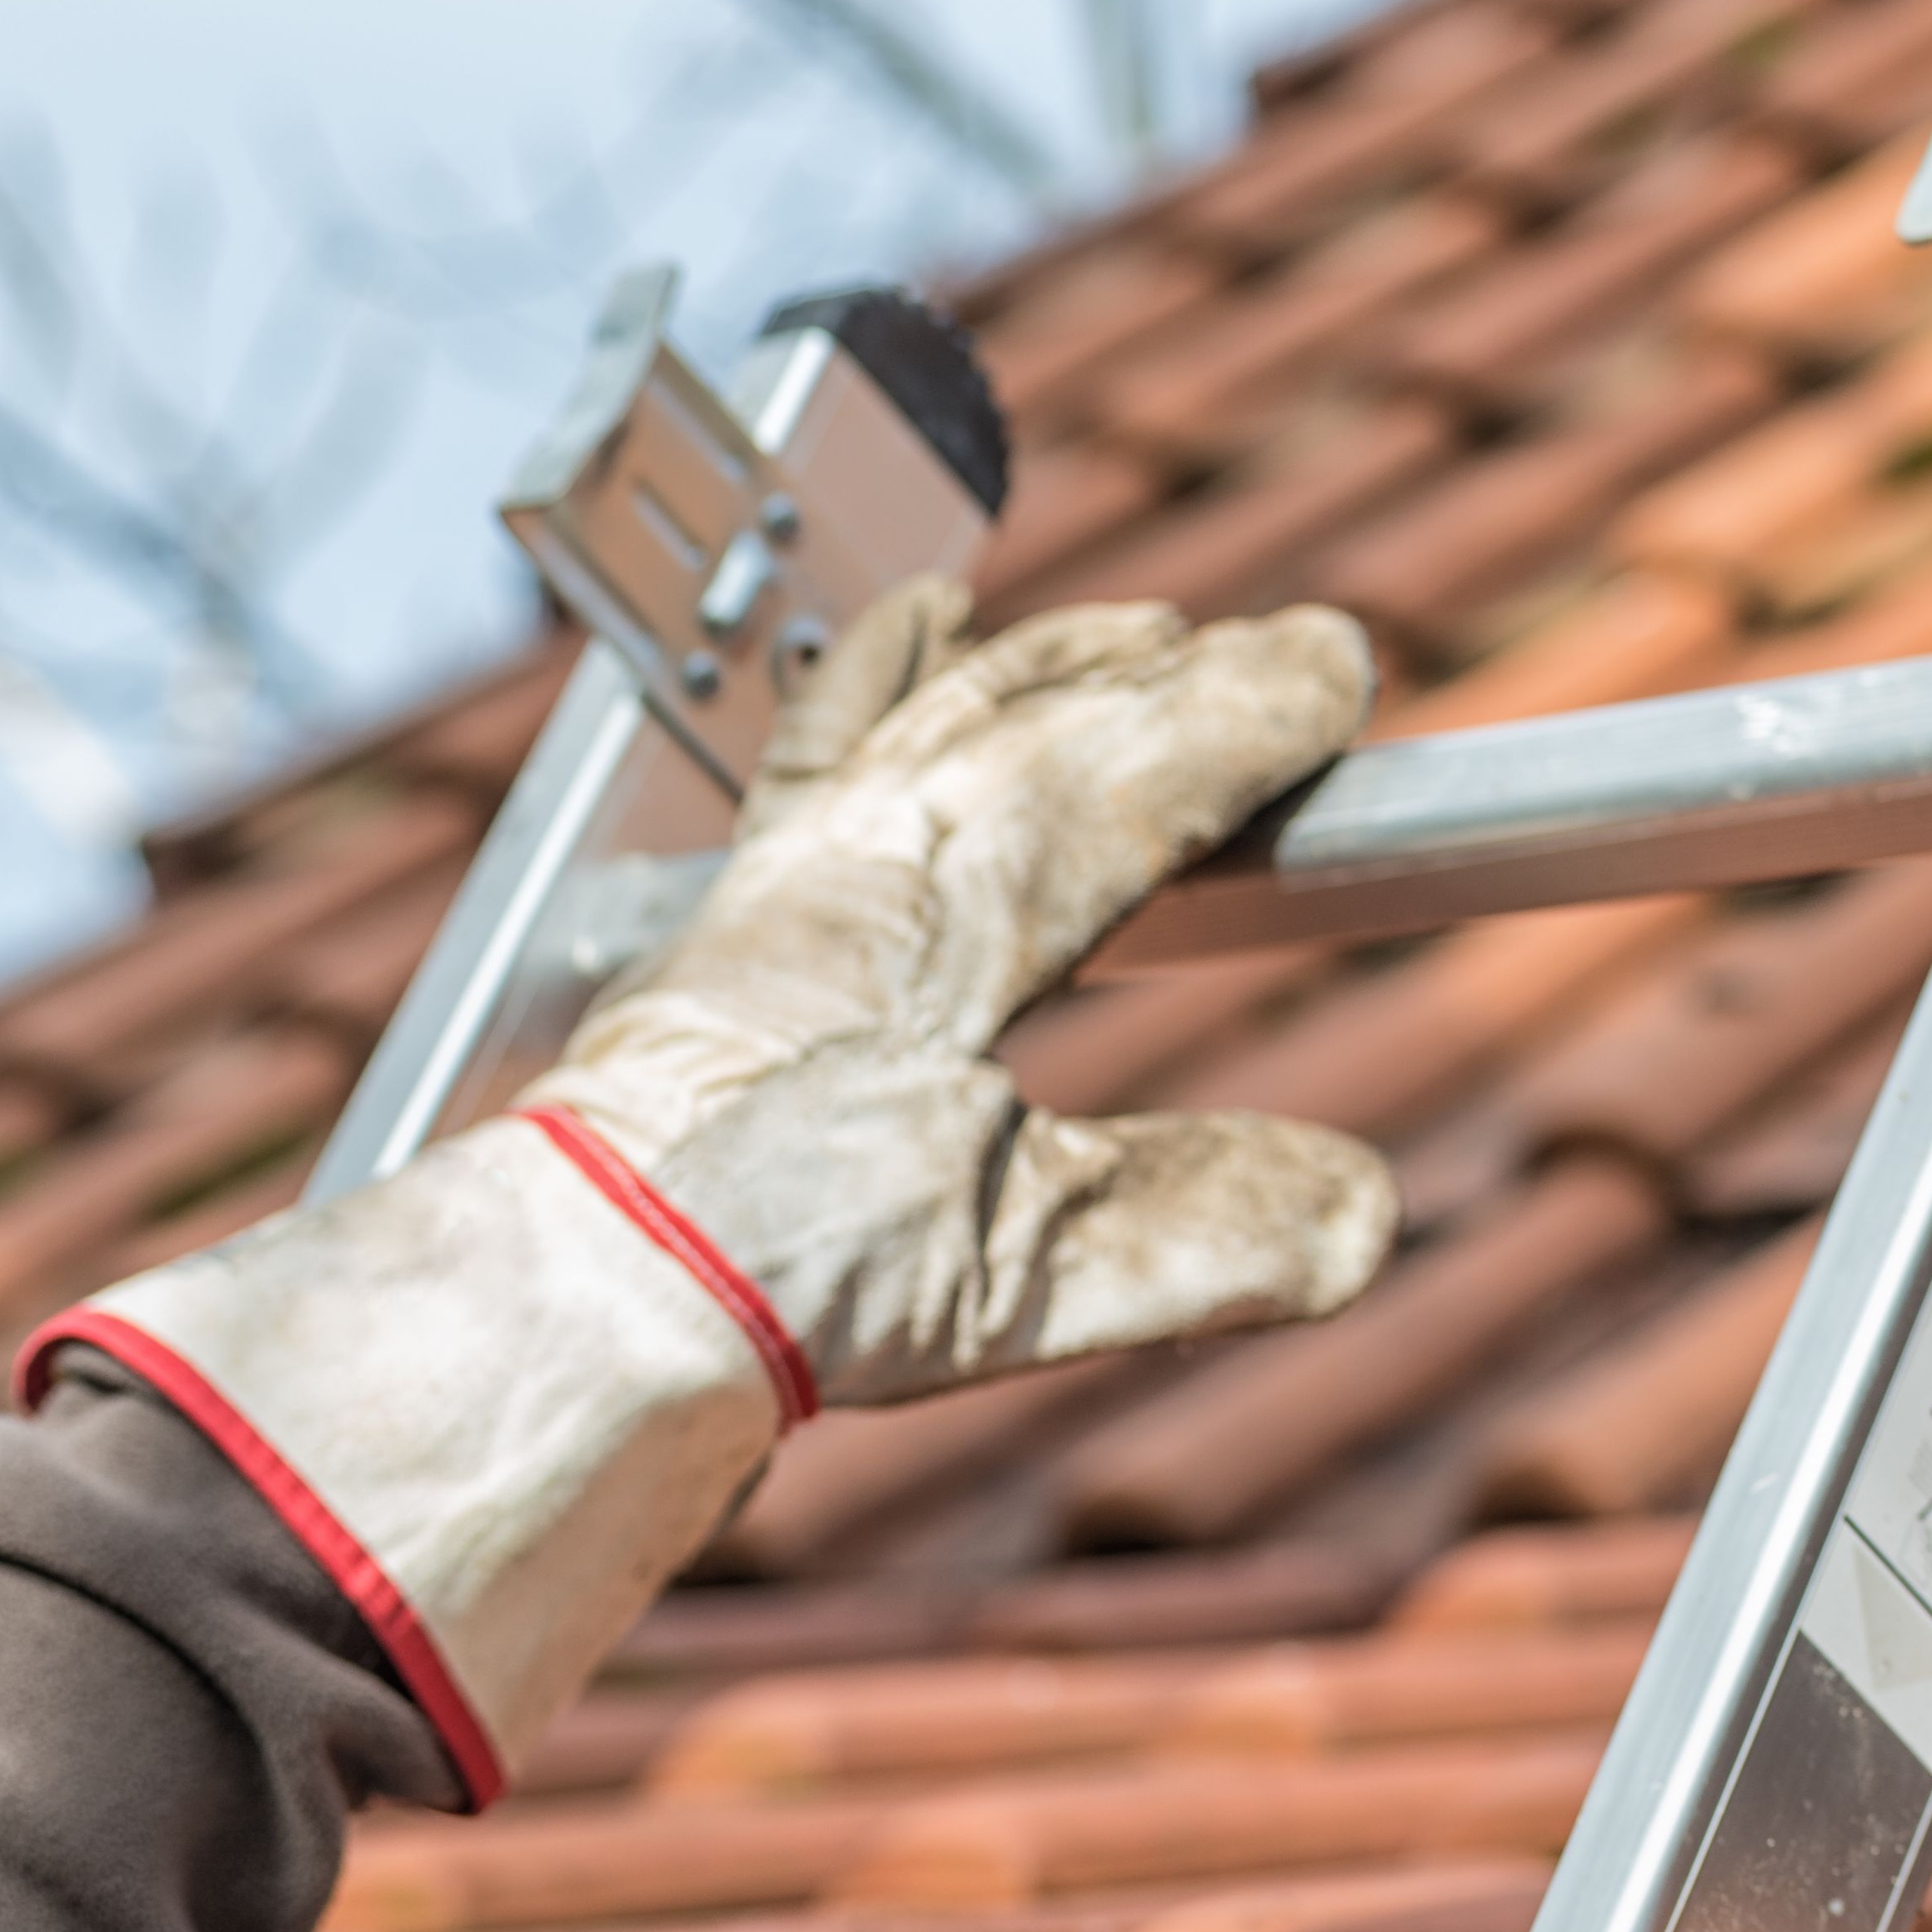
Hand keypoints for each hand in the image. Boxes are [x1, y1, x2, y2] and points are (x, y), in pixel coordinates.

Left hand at [48, 586, 1394, 1795]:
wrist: (562, 1300)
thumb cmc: (767, 1277)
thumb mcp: (1020, 1275)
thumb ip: (1198, 1230)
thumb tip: (1369, 1215)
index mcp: (935, 928)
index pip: (1115, 781)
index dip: (1238, 719)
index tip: (1338, 666)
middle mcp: (850, 871)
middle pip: (1031, 730)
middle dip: (1170, 683)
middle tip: (1283, 645)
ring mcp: (780, 887)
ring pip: (925, 721)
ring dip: (1042, 669)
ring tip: (1129, 631)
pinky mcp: (726, 923)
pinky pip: (813, 753)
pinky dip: (872, 679)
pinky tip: (906, 634)